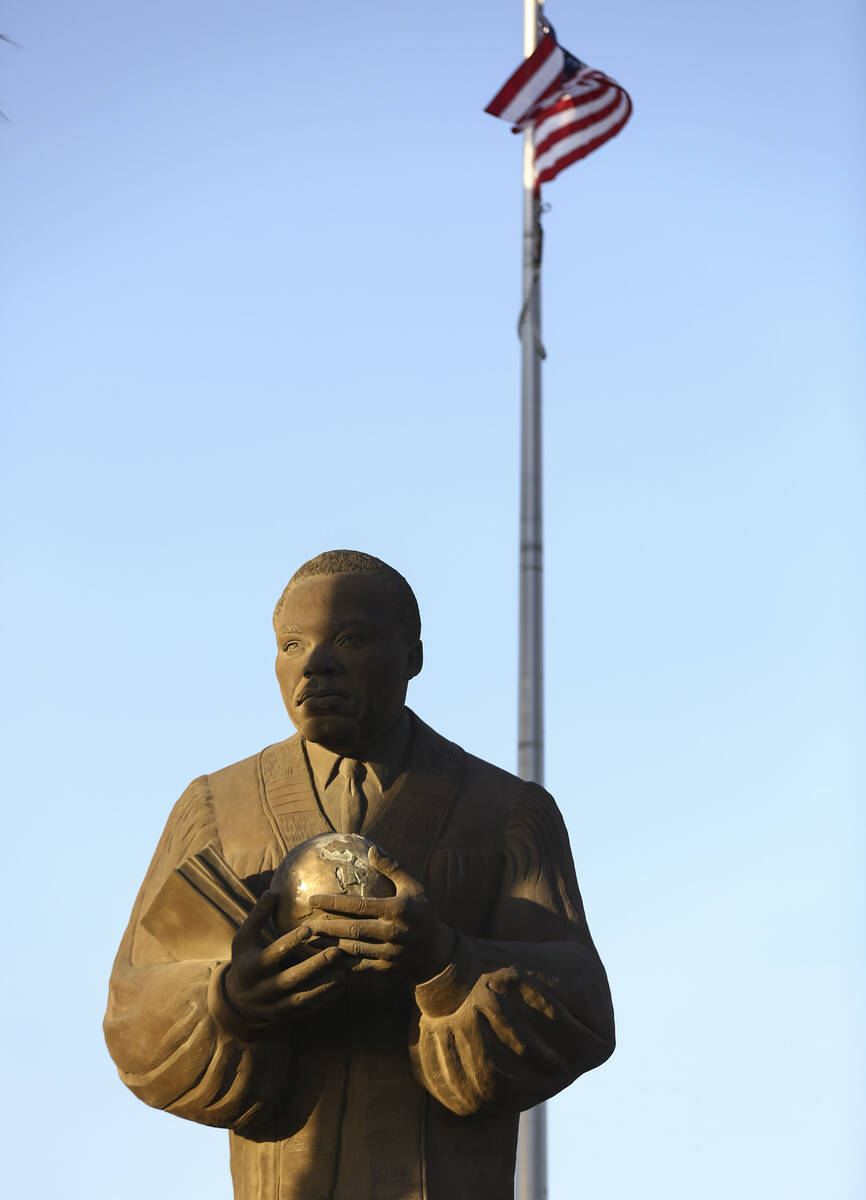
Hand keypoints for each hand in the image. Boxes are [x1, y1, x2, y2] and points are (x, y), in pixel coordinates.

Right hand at [224, 892, 345, 1025]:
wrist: (238, 999)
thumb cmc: (246, 957)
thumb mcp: (245, 937)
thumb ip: (258, 916)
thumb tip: (273, 891)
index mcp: (249, 967)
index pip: (271, 955)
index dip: (289, 942)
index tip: (309, 928)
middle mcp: (260, 990)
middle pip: (289, 979)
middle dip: (313, 966)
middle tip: (335, 951)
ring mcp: (272, 1006)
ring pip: (300, 999)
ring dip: (323, 986)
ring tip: (344, 972)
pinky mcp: (284, 1015)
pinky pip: (306, 1009)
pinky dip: (323, 998)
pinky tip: (340, 985)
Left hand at [306, 848, 456, 982]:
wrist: (438, 953)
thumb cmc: (424, 914)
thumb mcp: (414, 887)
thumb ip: (391, 868)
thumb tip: (371, 848)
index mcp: (397, 909)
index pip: (359, 905)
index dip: (334, 903)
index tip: (312, 899)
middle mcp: (392, 932)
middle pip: (352, 930)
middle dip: (326, 927)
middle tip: (304, 923)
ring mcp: (389, 953)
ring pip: (352, 950)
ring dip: (329, 945)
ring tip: (310, 939)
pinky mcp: (386, 969)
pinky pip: (359, 967)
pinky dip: (341, 963)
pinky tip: (325, 957)